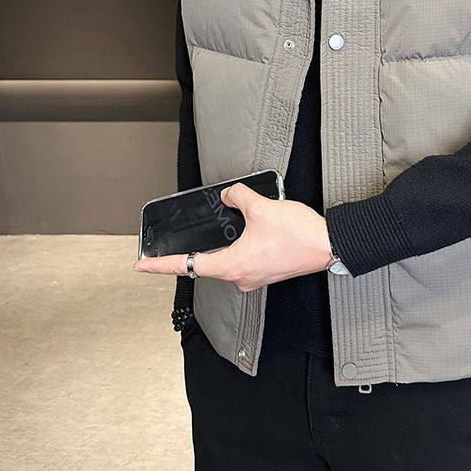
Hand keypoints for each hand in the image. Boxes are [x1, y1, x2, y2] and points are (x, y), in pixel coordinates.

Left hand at [133, 183, 333, 290]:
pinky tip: (248, 233)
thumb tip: (230, 194)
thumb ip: (239, 197)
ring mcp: (254, 277)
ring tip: (228, 228)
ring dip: (223, 246)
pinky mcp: (267, 273)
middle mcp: (240, 277)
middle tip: (178, 243)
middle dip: (195, 250)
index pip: (187, 265)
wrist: (329, 245)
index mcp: (232, 265)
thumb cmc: (299, 234)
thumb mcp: (262, 207)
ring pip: (227, 261)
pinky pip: (244, 261)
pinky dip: (239, 247)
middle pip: (207, 264)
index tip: (142, 264)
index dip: (160, 265)